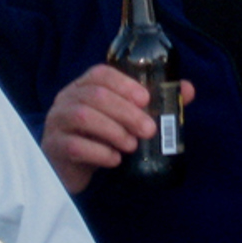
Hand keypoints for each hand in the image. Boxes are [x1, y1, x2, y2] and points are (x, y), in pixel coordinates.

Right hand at [41, 63, 195, 192]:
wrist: (72, 168)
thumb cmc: (102, 135)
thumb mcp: (127, 116)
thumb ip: (156, 101)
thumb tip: (188, 90)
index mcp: (85, 86)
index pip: (101, 74)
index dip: (124, 84)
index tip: (146, 99)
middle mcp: (67, 99)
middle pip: (96, 96)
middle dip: (127, 112)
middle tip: (148, 129)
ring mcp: (57, 122)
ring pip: (83, 117)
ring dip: (114, 131)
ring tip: (132, 145)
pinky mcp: (53, 147)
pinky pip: (74, 146)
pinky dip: (99, 152)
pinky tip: (114, 159)